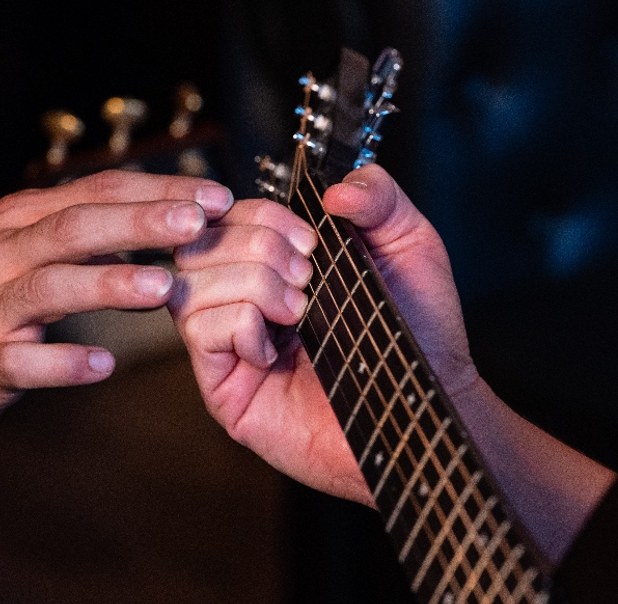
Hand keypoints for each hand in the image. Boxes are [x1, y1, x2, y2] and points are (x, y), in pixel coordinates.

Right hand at [0, 169, 233, 428]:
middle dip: (142, 223)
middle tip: (199, 224)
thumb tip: (140, 206)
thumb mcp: (8, 244)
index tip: (214, 198)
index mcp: (22, 225)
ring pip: (50, 287)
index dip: (158, 193)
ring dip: (108, 285)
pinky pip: (20, 362)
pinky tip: (101, 363)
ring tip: (163, 290)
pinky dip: (60, 362)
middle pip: (77, 228)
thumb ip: (70, 228)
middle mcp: (5, 256)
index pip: (97, 195)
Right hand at [170, 164, 474, 504]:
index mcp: (275, 268)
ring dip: (251, 284)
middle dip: (259, 248)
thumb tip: (336, 186)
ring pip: (190, 285)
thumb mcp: (410, 247)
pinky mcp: (225, 388)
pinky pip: (200, 331)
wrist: (427, 403)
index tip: (309, 241)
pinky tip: (276, 346)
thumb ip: (379, 198)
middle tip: (308, 278)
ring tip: (298, 311)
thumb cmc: (418, 334)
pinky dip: (241, 325)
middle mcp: (243, 303)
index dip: (260, 216)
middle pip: (199, 244)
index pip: (227, 219)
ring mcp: (230, 347)